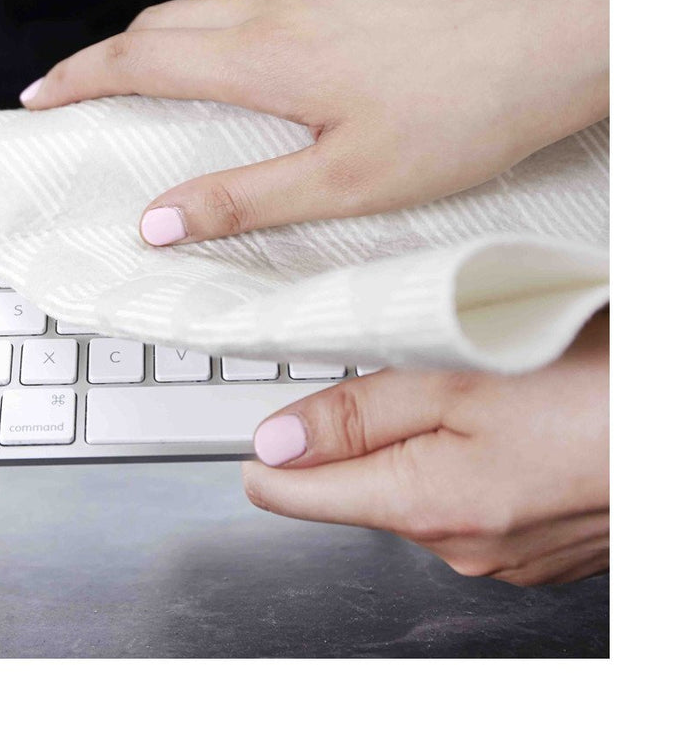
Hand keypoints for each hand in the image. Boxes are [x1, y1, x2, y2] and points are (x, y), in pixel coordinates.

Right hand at [21, 0, 607, 246]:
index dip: (80, 78)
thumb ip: (244, 200)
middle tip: (80, 93)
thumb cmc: (458, 116)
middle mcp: (282, 10)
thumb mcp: (344, 183)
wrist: (543, 48)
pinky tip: (254, 72)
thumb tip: (164, 220)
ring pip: (213, 10)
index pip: (141, 60)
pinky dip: (228, 37)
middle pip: (162, 23)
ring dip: (168, 45)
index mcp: (268, 59)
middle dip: (108, 57)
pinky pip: (264, 6)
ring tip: (156, 90)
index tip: (41, 97)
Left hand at [241, 311, 608, 585]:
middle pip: (352, 485)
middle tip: (406, 367)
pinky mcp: (533, 544)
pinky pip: (465, 499)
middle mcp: (454, 545)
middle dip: (358, 429)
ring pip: (410, 486)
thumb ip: (357, 414)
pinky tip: (511, 420)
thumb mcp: (461, 374)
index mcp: (423, 504)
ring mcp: (498, 551)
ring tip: (476, 386)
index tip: (264, 411)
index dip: (269, 446)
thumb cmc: (604, 386)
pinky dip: (468, 457)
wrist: (693, 422)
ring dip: (420, 438)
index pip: (290, 495)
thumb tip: (274, 444)